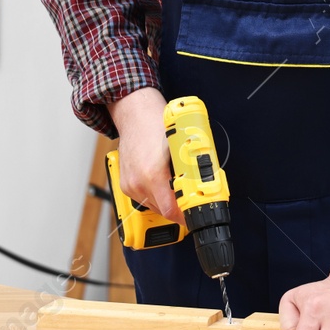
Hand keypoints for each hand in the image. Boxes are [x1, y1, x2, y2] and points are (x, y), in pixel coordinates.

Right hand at [107, 88, 182, 225]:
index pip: (171, 210)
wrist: (134, 113)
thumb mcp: (180, 145)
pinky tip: (162, 183)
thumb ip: (190, 168)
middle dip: (178, 206)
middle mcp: (138, 183)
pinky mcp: (125, 184)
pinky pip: (144, 198)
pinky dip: (156, 195)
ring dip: (167, 201)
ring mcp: (129, 185)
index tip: (194, 214)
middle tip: (191, 198)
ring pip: (153, 206)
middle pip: (163, 210)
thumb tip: (204, 183)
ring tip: (177, 187)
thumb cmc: (156, 123)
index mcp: (152, 175)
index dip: (185, 216)